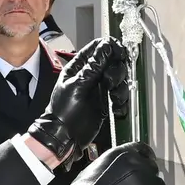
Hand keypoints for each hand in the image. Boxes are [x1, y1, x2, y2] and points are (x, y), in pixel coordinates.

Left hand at [27, 38, 129, 162]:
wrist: (65, 137)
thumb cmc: (63, 112)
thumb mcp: (78, 85)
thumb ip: (94, 66)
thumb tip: (106, 47)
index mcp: (80, 67)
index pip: (98, 48)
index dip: (111, 47)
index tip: (120, 52)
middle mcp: (92, 75)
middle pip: (114, 62)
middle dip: (116, 71)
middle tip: (110, 81)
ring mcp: (100, 88)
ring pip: (120, 79)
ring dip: (120, 88)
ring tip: (112, 97)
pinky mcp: (107, 102)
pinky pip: (121, 96)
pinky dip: (121, 102)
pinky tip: (114, 107)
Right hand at [42, 142, 169, 184]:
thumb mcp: (95, 169)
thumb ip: (114, 167)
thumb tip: (120, 173)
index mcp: (123, 154)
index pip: (143, 151)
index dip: (146, 161)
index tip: (146, 168)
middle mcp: (139, 165)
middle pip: (153, 170)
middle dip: (148, 181)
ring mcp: (148, 184)